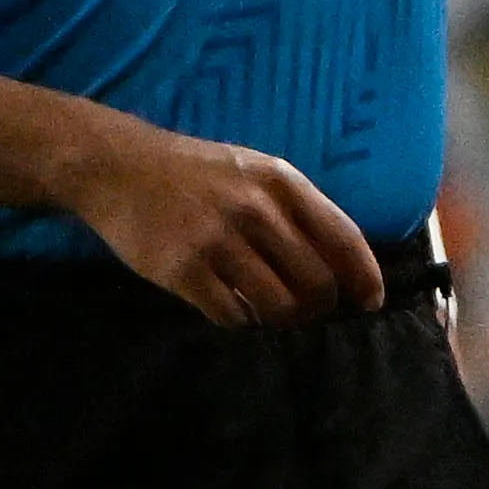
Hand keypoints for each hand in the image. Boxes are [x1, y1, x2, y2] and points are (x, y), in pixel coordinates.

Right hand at [60, 120, 378, 326]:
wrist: (118, 167)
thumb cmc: (196, 173)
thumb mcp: (255, 171)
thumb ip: (295, 208)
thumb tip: (339, 261)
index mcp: (282, 182)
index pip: (343, 238)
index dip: (364, 276)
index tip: (370, 302)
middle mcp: (255, 210)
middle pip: (316, 281)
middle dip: (321, 306)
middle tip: (310, 312)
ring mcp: (217, 241)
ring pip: (277, 305)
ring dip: (282, 319)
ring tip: (273, 314)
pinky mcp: (182, 270)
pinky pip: (230, 315)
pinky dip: (241, 321)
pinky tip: (236, 311)